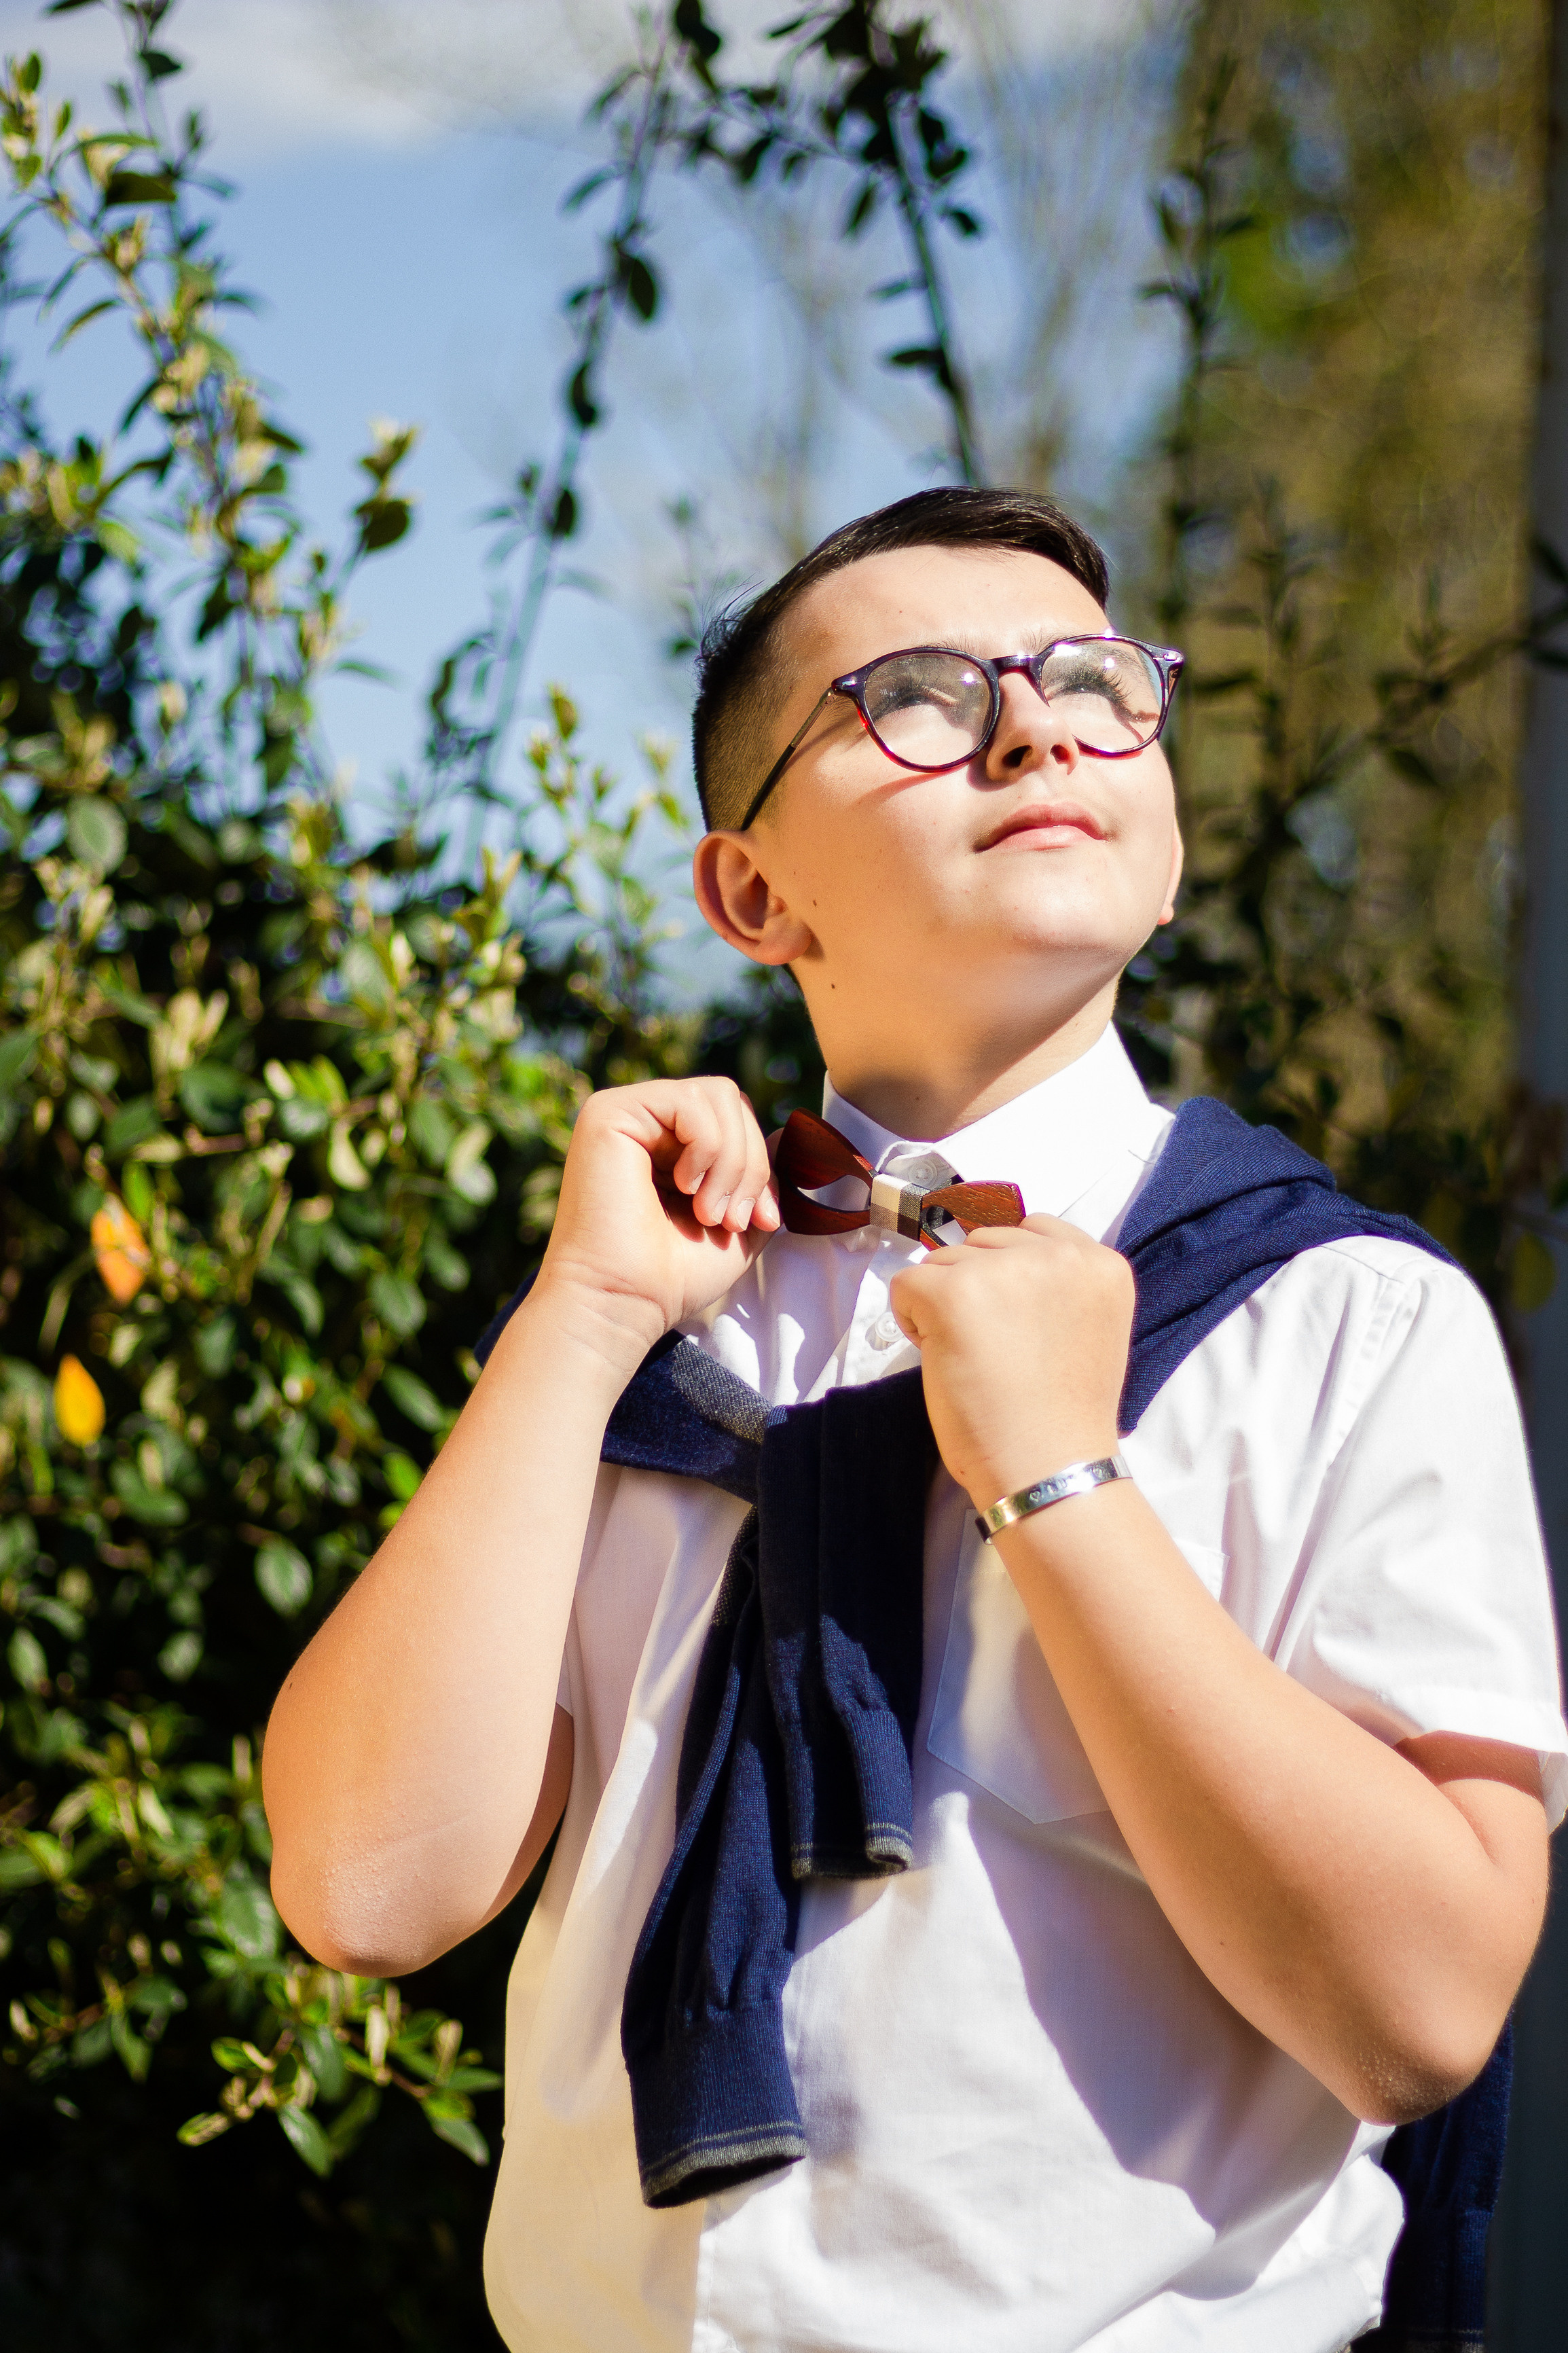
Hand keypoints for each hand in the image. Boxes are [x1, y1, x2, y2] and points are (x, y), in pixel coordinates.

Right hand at [530, 1077, 779, 1369]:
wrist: (624, 1302)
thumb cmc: (673, 1276)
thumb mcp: (739, 1223)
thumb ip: (761, 1178)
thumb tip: (784, 1132)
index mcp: (668, 1142)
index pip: (736, 1117)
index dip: (760, 1165)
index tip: (760, 1221)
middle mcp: (644, 1120)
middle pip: (732, 1100)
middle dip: (750, 1165)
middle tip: (729, 1219)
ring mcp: (623, 1111)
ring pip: (718, 1095)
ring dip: (731, 1161)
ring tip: (707, 1211)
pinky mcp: (609, 1112)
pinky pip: (691, 1100)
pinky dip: (707, 1148)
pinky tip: (685, 1189)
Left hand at [888, 1216, 1133, 1507]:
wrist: (1050, 1467)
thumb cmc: (1063, 1418)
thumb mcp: (1087, 1329)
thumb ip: (1055, 1288)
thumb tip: (992, 1267)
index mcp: (1101, 1264)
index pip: (1033, 1229)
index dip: (1008, 1274)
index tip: (1014, 1322)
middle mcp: (1059, 1254)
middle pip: (984, 1242)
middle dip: (976, 1287)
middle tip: (996, 1351)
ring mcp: (1005, 1269)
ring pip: (944, 1261)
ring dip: (944, 1306)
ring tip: (977, 1361)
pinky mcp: (954, 1292)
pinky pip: (906, 1284)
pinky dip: (911, 1321)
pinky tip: (944, 1360)